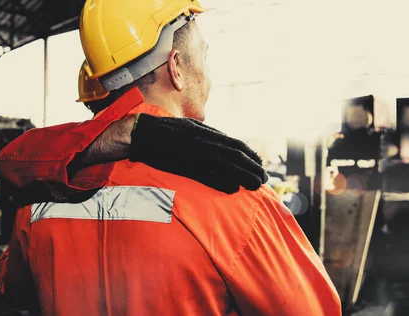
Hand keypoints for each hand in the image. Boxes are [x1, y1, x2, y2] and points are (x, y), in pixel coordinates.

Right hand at [130, 114, 267, 193]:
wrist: (144, 132)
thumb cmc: (168, 130)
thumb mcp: (193, 127)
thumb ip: (210, 135)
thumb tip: (224, 143)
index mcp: (208, 133)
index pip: (237, 144)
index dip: (251, 155)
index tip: (261, 164)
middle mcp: (206, 142)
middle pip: (236, 156)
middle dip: (253, 168)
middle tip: (264, 178)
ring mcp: (196, 154)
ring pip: (226, 166)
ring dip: (243, 176)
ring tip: (256, 185)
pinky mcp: (185, 165)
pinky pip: (207, 175)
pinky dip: (221, 182)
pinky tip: (233, 189)